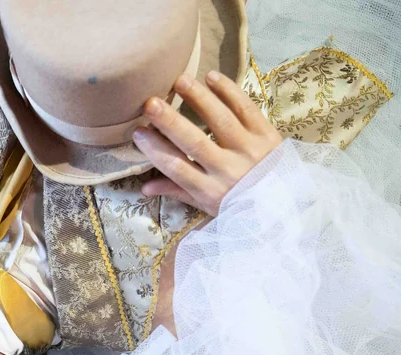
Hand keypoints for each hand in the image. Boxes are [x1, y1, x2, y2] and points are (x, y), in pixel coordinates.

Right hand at [133, 71, 282, 215]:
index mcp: (210, 190)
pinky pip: (247, 109)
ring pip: (221, 120)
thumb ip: (178, 191)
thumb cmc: (240, 207)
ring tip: (179, 80)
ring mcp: (250, 150)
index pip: (177, 167)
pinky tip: (212, 77)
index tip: (137, 132)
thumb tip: (144, 186)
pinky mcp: (268, 135)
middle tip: (150, 103)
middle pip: (195, 142)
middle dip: (170, 122)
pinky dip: (230, 91)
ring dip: (199, 98)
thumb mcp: (208, 206)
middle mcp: (228, 169)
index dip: (155, 150)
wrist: (288, 207)